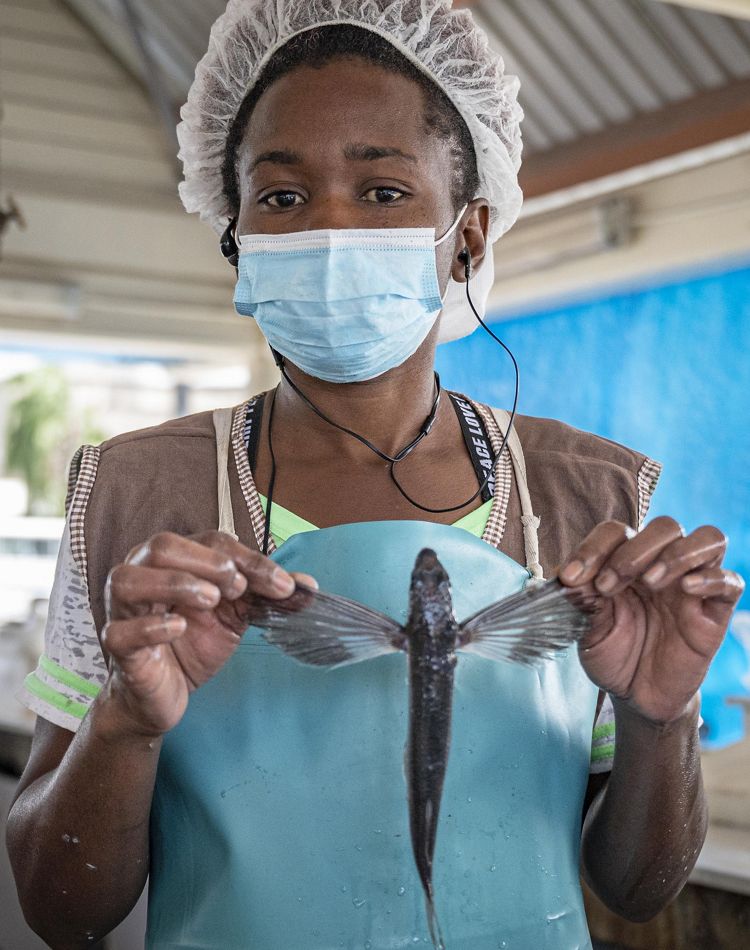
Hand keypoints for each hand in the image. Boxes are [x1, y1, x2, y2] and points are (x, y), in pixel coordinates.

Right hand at [101, 531, 314, 736]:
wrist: (165, 697)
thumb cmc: (193, 644)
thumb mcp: (234, 616)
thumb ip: (265, 596)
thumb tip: (309, 586)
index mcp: (173, 561)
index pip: (210, 541)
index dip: (248, 558)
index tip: (281, 584)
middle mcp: (142, 576)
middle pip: (162, 546)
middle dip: (207, 561)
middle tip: (238, 587)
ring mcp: (124, 611)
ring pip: (129, 579)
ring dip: (175, 582)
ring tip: (211, 600)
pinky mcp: (117, 647)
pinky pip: (120, 631)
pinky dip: (151, 626)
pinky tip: (178, 627)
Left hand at [559, 517, 744, 723]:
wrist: (636, 694)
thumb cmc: (613, 653)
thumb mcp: (586, 628)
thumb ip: (581, 598)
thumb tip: (568, 575)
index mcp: (627, 562)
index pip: (616, 532)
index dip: (592, 548)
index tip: (570, 578)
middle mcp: (662, 565)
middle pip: (665, 527)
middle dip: (632, 551)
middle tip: (607, 586)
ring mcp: (691, 586)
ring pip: (707, 539)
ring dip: (676, 554)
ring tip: (650, 583)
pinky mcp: (714, 612)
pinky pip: (730, 582)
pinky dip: (711, 578)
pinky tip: (687, 588)